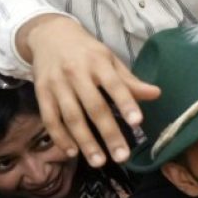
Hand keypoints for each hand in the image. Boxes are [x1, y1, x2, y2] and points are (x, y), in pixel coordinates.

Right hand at [22, 16, 160, 167]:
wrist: (49, 35)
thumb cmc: (87, 52)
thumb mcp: (110, 60)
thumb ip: (130, 81)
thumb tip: (157, 94)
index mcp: (98, 63)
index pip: (115, 85)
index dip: (127, 104)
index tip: (138, 123)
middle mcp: (76, 74)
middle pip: (94, 107)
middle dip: (109, 134)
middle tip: (122, 157)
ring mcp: (57, 84)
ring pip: (71, 117)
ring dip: (85, 141)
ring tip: (99, 162)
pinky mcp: (40, 93)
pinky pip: (50, 119)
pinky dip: (60, 137)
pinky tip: (72, 152)